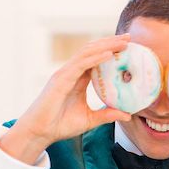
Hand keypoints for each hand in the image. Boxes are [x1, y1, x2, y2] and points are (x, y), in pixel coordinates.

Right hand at [1, 35, 132, 162]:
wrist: (40, 132)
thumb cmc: (60, 125)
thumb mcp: (90, 119)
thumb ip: (107, 115)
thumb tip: (128, 115)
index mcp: (78, 79)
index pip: (96, 59)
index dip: (111, 51)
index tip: (128, 47)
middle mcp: (72, 72)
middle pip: (93, 51)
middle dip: (110, 42)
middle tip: (128, 37)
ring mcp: (66, 73)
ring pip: (87, 53)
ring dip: (106, 46)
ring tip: (123, 42)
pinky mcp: (61, 78)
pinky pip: (81, 64)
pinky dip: (95, 58)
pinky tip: (109, 54)